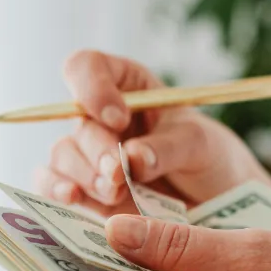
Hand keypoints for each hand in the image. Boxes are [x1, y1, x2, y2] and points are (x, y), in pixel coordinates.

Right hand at [35, 50, 270, 215]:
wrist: (216, 203)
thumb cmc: (209, 158)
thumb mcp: (200, 143)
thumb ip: (167, 147)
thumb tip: (131, 158)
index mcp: (126, 86)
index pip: (87, 67)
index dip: (92, 88)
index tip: (118, 119)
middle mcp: (100, 118)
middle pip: (77, 121)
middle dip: (97, 149)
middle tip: (119, 173)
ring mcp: (88, 155)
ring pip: (63, 155)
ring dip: (84, 174)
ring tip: (115, 193)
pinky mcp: (84, 191)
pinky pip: (53, 185)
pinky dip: (56, 190)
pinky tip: (71, 197)